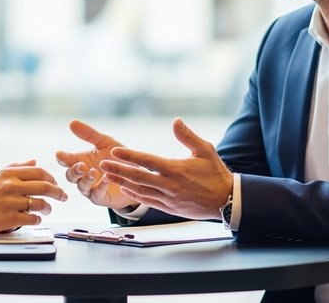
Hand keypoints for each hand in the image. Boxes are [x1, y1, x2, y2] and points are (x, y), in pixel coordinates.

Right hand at [0, 163, 67, 233]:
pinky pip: (32, 218)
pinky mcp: (9, 218)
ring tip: (47, 210)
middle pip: (44, 186)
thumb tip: (34, 161)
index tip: (55, 183)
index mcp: (8, 174)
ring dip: (48, 208)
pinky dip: (37, 219)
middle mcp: (11, 186)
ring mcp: (10, 203)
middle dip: (58, 192)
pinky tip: (36, 219)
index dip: (51, 178)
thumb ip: (16, 167)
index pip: (38, 172)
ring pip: (41, 203)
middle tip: (63, 196)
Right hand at [55, 120, 136, 210]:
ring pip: (82, 186)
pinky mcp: (101, 198)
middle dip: (74, 170)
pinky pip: (97, 194)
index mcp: (81, 161)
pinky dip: (101, 186)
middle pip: (70, 176)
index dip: (62, 158)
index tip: (60, 154)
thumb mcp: (105, 143)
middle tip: (81, 165)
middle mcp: (82, 176)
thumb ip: (89, 134)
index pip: (66, 160)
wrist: (137, 173)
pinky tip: (107, 178)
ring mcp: (90, 188)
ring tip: (93, 171)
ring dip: (86, 179)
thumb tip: (72, 122)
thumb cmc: (117, 157)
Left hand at [99, 117, 232, 219]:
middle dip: (118, 170)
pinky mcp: (170, 208)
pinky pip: (148, 202)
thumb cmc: (216, 173)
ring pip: (140, 191)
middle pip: (138, 177)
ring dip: (122, 183)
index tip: (114, 151)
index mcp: (175, 169)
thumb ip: (188, 136)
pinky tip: (125, 190)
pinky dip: (135, 196)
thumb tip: (175, 121)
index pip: (147, 161)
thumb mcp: (205, 150)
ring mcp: (168, 198)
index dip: (129, 156)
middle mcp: (169, 185)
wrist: (226, 200)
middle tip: (102, 165)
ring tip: (107, 177)